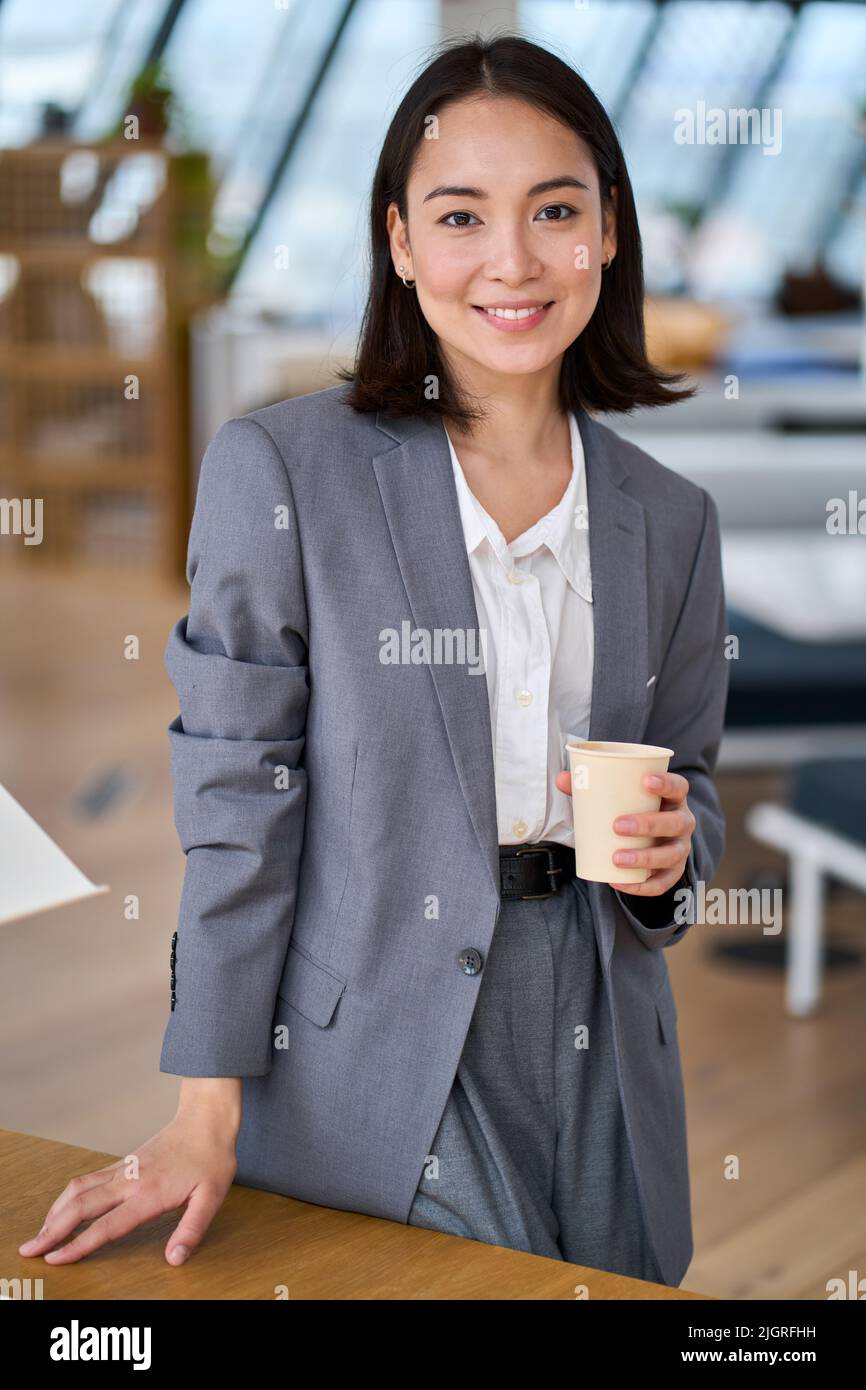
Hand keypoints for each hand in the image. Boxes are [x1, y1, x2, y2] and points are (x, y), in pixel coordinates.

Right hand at [17, 1101, 238, 1265]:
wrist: (207, 1118)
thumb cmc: (212, 1157)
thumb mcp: (212, 1196)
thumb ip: (192, 1229)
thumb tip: (174, 1258)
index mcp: (149, 1193)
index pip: (107, 1225)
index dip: (79, 1245)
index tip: (55, 1259)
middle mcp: (130, 1180)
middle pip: (81, 1206)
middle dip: (52, 1229)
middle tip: (30, 1249)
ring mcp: (125, 1169)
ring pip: (79, 1189)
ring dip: (56, 1211)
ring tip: (41, 1233)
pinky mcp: (125, 1163)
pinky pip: (89, 1179)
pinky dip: (69, 1196)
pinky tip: (63, 1208)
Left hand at [555, 768, 694, 896]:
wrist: (648, 837)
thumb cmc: (632, 810)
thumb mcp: (618, 797)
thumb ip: (590, 787)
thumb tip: (562, 779)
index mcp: (672, 798)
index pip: (678, 787)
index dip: (666, 782)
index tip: (645, 780)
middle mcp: (682, 822)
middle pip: (675, 822)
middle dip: (648, 824)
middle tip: (617, 825)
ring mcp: (680, 848)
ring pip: (671, 855)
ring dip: (645, 858)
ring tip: (616, 858)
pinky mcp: (673, 871)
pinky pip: (663, 883)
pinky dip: (642, 886)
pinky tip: (620, 882)